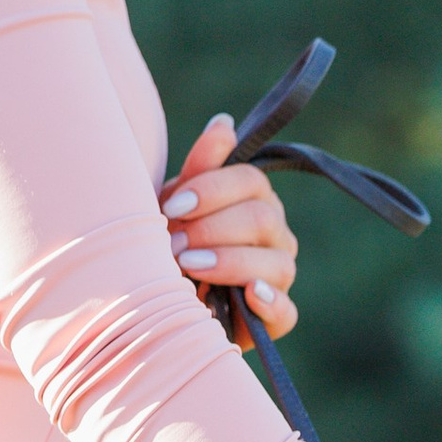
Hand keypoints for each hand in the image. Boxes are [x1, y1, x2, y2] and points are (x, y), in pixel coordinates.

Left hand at [164, 112, 298, 342]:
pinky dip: (270, 303)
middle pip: (262, 218)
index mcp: (254, 199)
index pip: (251, 181)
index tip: (172, 206)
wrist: (155, 302)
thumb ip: (202, 168)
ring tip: (188, 269)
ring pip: (275, 263)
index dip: (213, 190)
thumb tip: (225, 123)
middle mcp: (274, 234)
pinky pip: (286, 311)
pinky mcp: (276, 317)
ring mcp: (279, 275)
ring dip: (229, 263)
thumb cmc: (167, 244)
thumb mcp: (176, 204)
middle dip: (212, 229)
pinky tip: (248, 294)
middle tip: (173, 244)